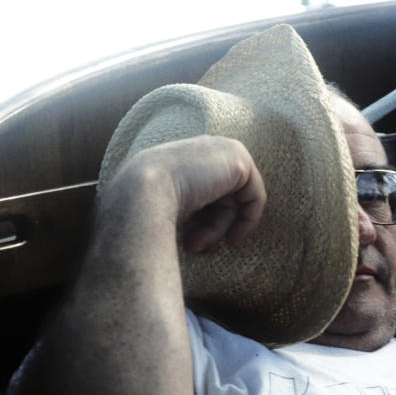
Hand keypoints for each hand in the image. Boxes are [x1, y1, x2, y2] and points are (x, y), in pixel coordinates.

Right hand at [105, 135, 266, 252]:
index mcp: (184, 155)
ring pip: (235, 201)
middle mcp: (204, 147)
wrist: (141, 192)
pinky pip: (255, 197)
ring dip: (218, 229)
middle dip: (210, 227)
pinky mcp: (239, 160)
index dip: (202, 221)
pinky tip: (231, 238)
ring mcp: (224, 149)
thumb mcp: (166, 204)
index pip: (204, 193)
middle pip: (222, 197)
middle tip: (195, 247)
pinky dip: (247, 221)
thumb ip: (187, 208)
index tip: (194, 244)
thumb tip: (198, 232)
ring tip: (198, 244)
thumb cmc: (144, 205)